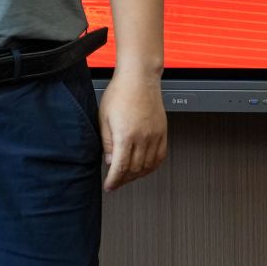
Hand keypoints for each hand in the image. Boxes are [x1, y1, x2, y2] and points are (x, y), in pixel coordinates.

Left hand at [99, 72, 168, 190]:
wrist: (139, 78)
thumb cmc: (120, 93)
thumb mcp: (103, 117)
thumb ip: (106, 142)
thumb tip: (109, 161)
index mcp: (125, 135)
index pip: (120, 167)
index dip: (114, 180)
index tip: (109, 187)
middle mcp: (142, 138)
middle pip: (135, 170)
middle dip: (124, 179)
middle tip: (116, 181)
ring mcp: (155, 136)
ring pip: (148, 166)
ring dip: (137, 175)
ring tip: (128, 176)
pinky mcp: (162, 132)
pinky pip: (160, 157)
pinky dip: (152, 166)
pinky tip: (145, 167)